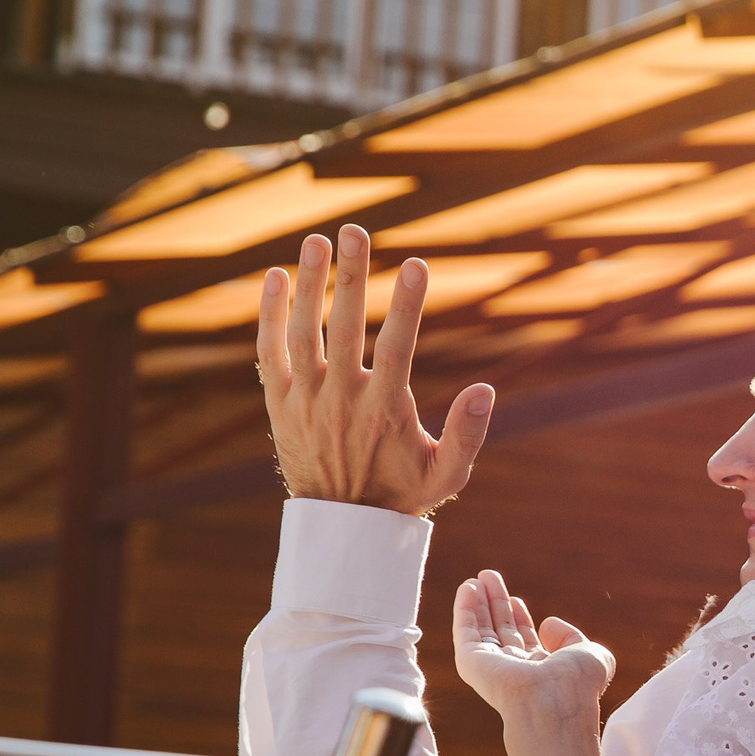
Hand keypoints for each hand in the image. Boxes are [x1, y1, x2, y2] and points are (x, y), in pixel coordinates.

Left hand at [257, 225, 493, 515]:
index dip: (407, 304)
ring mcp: (304, 400)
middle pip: (345, 327)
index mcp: (384, 411)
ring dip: (309, 284)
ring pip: (303, 332)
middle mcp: (340, 400)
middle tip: (355, 229)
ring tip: (316, 240)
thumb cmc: (403, 494)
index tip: (416, 264)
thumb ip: (468, 435)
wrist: (342, 526)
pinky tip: (276, 277)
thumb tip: (486, 390)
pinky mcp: (279, 403)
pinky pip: (269, 351)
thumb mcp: (447, 474)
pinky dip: (270, 314)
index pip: (397, 347)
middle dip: (352, 275)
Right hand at [452, 569, 614, 726]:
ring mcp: (491, 667)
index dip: (520, 618)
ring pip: (481, 629)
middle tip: (490, 578)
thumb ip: (572, 637)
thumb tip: (547, 623)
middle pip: (500, 630)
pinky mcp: (471, 662)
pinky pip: (465, 631)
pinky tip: (468, 589)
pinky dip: (464, 609)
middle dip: (496, 604)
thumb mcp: (589, 654)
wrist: (553, 702)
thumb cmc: (576, 683)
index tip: (516, 599)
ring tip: (476, 579)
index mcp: (540, 670)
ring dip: (477, 603)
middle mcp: (514, 670)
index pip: (525, 640)